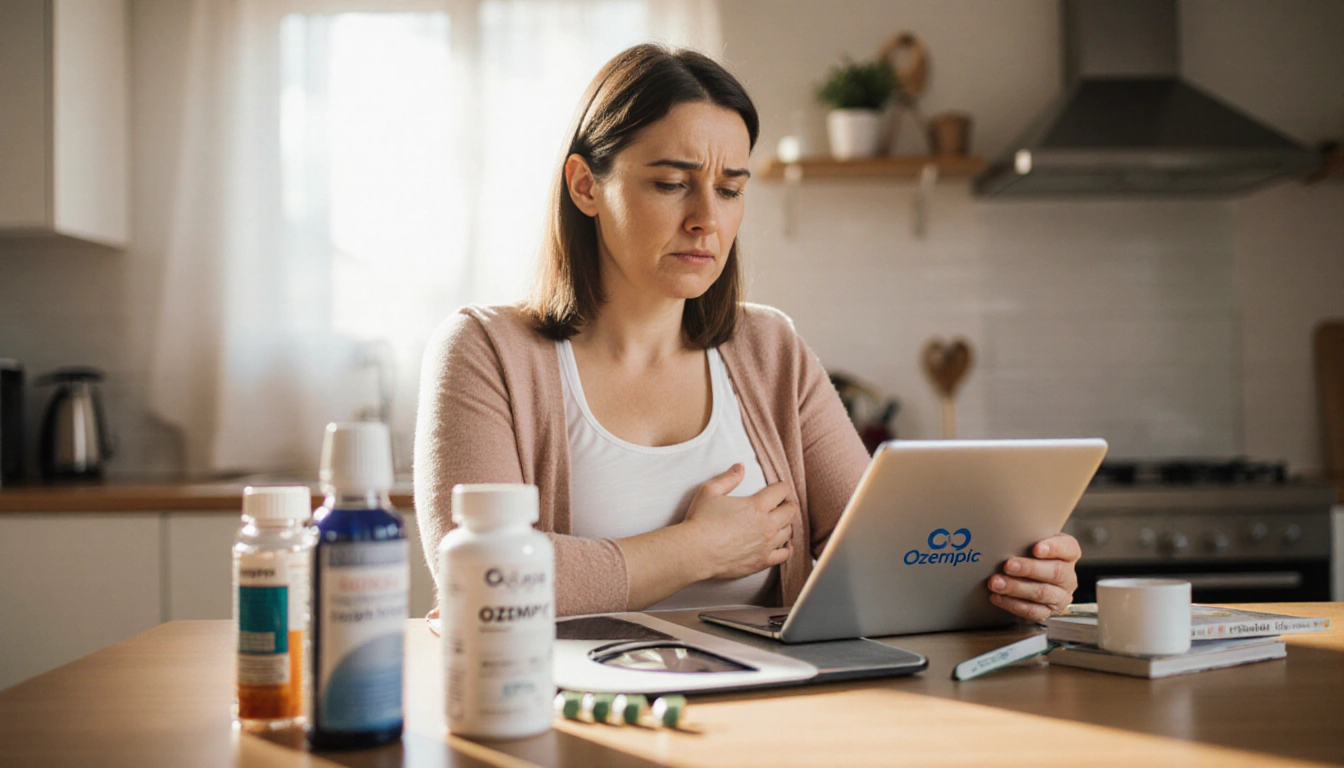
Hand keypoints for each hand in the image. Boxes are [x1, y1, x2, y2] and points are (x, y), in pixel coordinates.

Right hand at [681, 464, 794, 580]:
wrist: (695, 551)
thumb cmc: (700, 520)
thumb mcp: (710, 491)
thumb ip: (728, 478)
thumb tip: (741, 466)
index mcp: (756, 505)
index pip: (781, 491)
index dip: (781, 487)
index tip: (779, 488)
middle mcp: (766, 525)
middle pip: (790, 511)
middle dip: (788, 505)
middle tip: (783, 504)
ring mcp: (766, 545)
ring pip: (788, 532)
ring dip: (786, 525)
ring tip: (780, 523)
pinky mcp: (762, 561)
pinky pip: (784, 555)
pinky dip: (786, 548)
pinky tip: (784, 545)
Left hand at [987, 533, 1080, 621]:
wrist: (1027, 581)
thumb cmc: (1027, 555)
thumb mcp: (1031, 543)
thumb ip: (1026, 539)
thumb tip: (1002, 532)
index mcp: (1068, 555)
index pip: (1069, 548)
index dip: (1054, 548)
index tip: (1036, 548)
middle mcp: (1068, 576)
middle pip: (1055, 572)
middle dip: (1029, 569)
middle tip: (1007, 566)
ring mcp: (1061, 596)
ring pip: (1042, 593)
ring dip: (1016, 588)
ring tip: (996, 583)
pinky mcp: (1049, 612)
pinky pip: (1033, 611)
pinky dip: (1013, 604)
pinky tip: (997, 597)